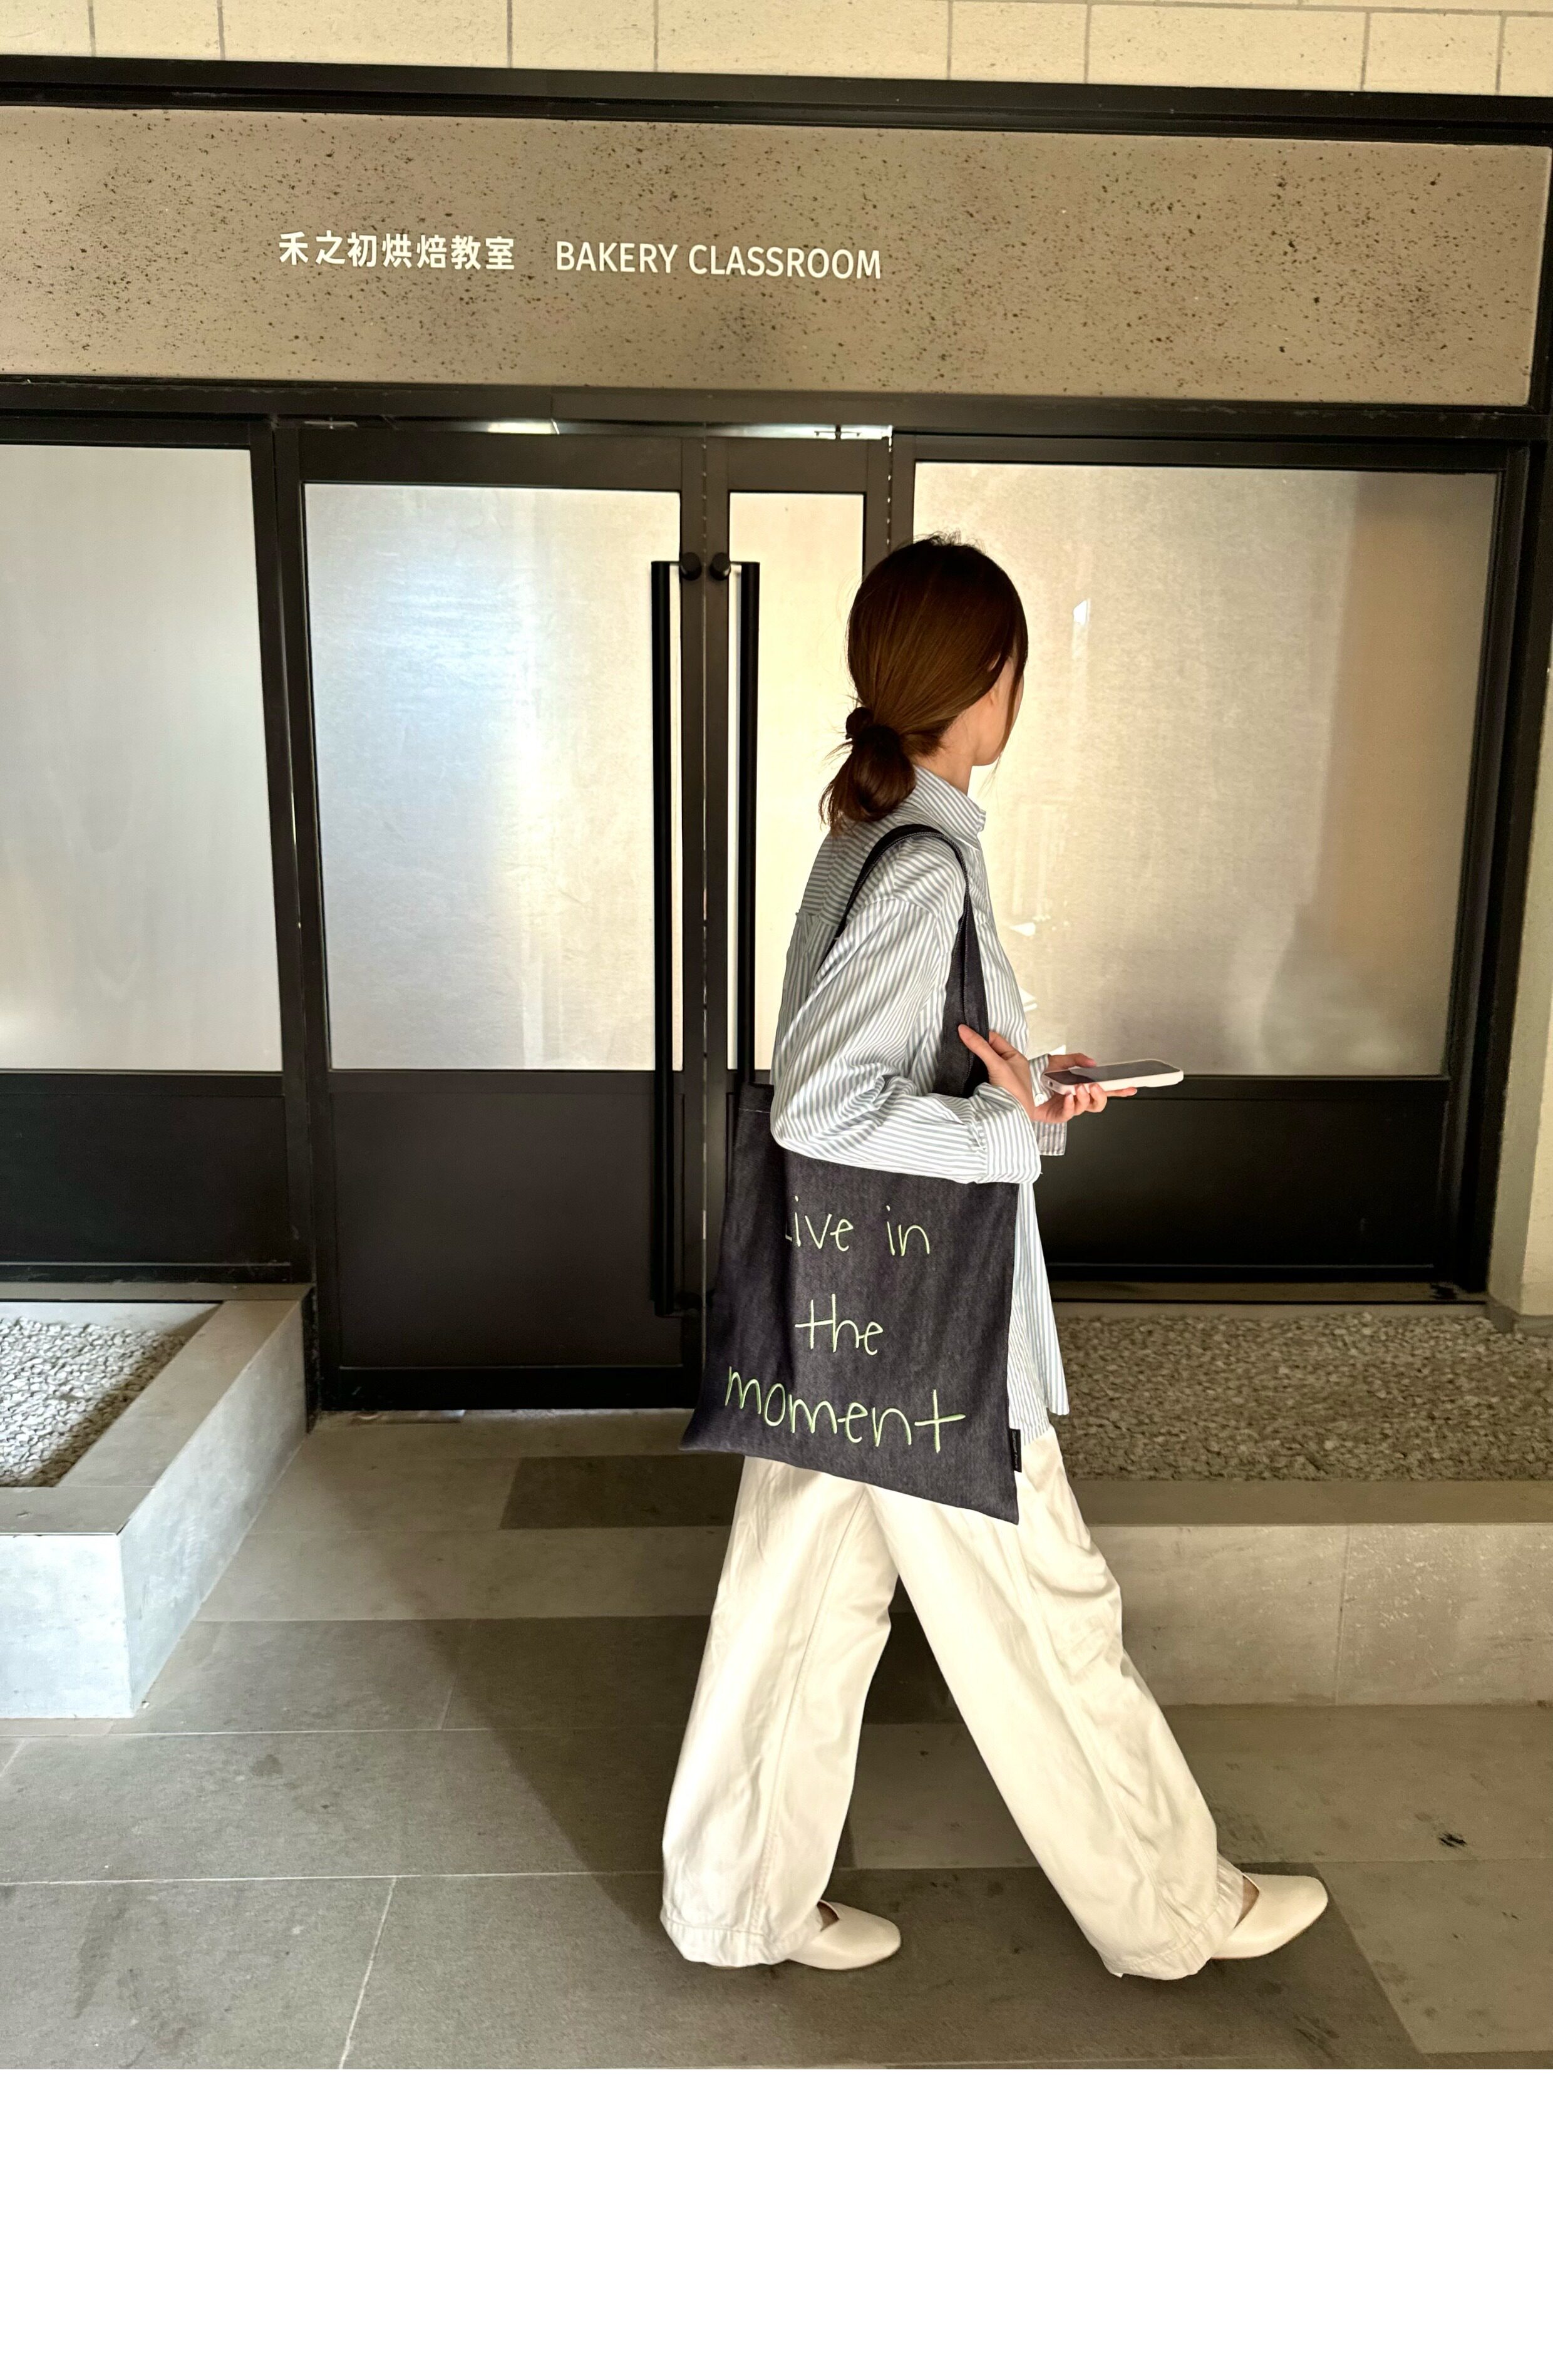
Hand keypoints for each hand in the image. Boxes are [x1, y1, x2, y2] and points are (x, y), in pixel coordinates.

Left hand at [957, 1032, 1134, 1126]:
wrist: (996, 1108)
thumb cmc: (1002, 1086)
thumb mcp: (999, 1060)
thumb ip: (991, 1044)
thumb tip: (973, 1029)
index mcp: (1054, 1075)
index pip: (1075, 1068)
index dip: (1087, 1064)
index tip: (1094, 1062)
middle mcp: (1060, 1091)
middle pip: (1093, 1092)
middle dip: (1112, 1090)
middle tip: (1114, 1085)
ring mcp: (1058, 1104)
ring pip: (1087, 1104)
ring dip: (1089, 1097)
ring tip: (1083, 1090)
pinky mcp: (1052, 1116)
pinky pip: (1069, 1114)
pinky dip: (1073, 1107)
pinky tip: (1072, 1099)